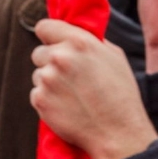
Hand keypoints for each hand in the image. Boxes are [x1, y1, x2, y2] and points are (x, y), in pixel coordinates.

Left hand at [30, 19, 157, 158]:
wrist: (117, 131)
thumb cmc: (120, 95)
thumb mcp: (114, 57)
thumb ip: (90, 42)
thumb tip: (74, 36)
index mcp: (79, 42)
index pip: (44, 26)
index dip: (48, 35)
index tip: (51, 42)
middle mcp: (59, 57)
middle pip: (38, 53)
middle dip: (49, 62)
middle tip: (68, 76)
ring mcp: (47, 79)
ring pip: (38, 74)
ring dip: (49, 82)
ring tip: (72, 95)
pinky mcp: (39, 100)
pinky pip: (36, 93)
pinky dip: (47, 99)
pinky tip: (66, 106)